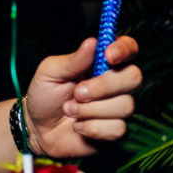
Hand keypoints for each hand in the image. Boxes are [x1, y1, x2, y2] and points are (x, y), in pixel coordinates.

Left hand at [22, 35, 140, 159]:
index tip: (108, 55)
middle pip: (134, 76)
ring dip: (90, 110)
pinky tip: (78, 126)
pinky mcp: (114, 130)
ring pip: (125, 105)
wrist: (38, 129)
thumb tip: (92, 42)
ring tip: (70, 110)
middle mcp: (114, 83)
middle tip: (78, 92)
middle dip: (104, 86)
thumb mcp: (50, 72)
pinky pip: (117, 128)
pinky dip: (92, 127)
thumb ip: (73, 60)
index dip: (124, 49)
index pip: (128, 47)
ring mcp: (117, 107)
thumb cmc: (45, 96)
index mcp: (101, 63)